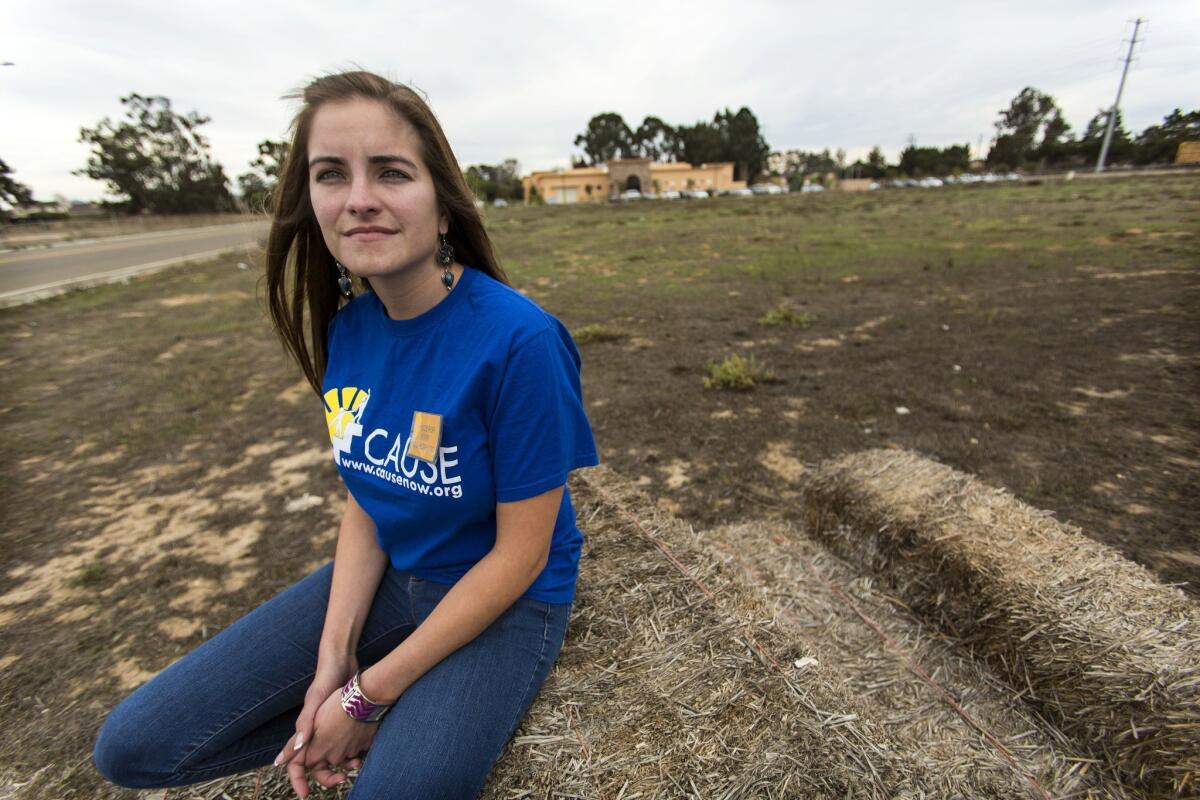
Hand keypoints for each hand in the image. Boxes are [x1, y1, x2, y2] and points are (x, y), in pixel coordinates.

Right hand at [274, 654, 367, 797]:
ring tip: (354, 767)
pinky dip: (351, 752)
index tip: (305, 794)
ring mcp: (328, 727)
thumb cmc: (326, 680)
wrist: (343, 661)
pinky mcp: (342, 721)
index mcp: (305, 729)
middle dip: (325, 776)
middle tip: (340, 781)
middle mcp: (315, 731)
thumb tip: (299, 748)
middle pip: (315, 763)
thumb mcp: (315, 701)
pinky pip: (344, 744)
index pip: (294, 760)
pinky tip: (362, 753)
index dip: (297, 778)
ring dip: (341, 765)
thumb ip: (306, 723)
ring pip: (331, 755)